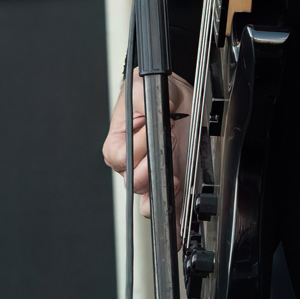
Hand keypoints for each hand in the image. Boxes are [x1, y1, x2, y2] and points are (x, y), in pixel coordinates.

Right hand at [104, 69, 194, 219]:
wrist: (174, 96)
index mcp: (118, 145)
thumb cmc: (152, 93)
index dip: (138, 149)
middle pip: (136, 183)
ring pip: (149, 201)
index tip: (154, 132)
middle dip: (153, 170)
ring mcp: (152, 175)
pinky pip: (169, 204)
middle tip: (167, 152)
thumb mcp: (144, 88)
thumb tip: (152, 119)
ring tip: (176, 177)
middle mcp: (132, 165)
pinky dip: (174, 210)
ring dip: (163, 192)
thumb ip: (144, 102)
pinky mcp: (171, 182)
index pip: (123, 159)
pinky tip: (181, 209)